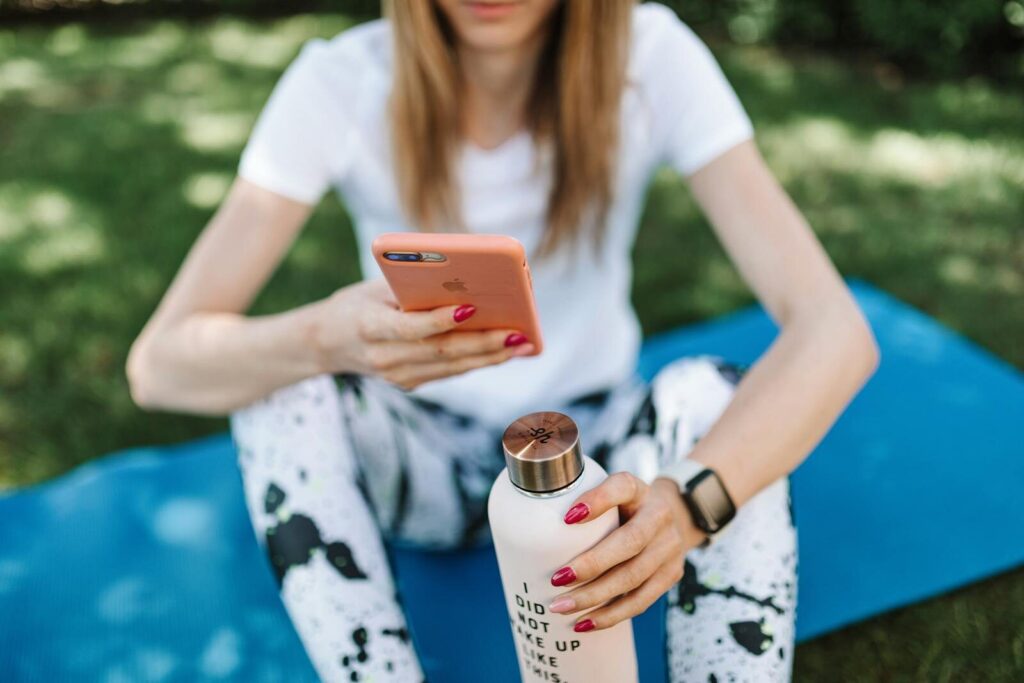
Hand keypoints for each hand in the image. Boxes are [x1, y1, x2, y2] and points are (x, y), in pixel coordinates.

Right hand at [311, 279, 533, 388]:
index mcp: (370, 327)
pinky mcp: (408, 383)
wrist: (325, 343)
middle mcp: (383, 357)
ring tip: (523, 344)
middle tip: (519, 334)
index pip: (410, 328)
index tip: (472, 308)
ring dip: (490, 357)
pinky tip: (504, 351)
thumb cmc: (357, 303)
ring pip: (451, 367)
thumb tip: (465, 281)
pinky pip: (448, 372)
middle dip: (484, 344)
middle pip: (441, 352)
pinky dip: (478, 361)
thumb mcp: (374, 288)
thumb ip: (411, 287)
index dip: (441, 321)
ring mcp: (396, 375)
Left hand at [547, 473, 705, 631]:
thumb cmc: (625, 505)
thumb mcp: (608, 492)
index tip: (567, 518)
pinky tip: (585, 622)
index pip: (621, 488)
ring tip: (561, 606)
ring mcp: (669, 547)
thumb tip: (535, 521)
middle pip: (629, 542)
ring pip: (633, 576)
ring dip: (595, 596)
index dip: (597, 501)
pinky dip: (611, 615)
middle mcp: (659, 516)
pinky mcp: (671, 574)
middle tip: (557, 579)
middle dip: (591, 564)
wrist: (673, 515)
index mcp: (638, 489)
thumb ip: (582, 498)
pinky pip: (641, 600)